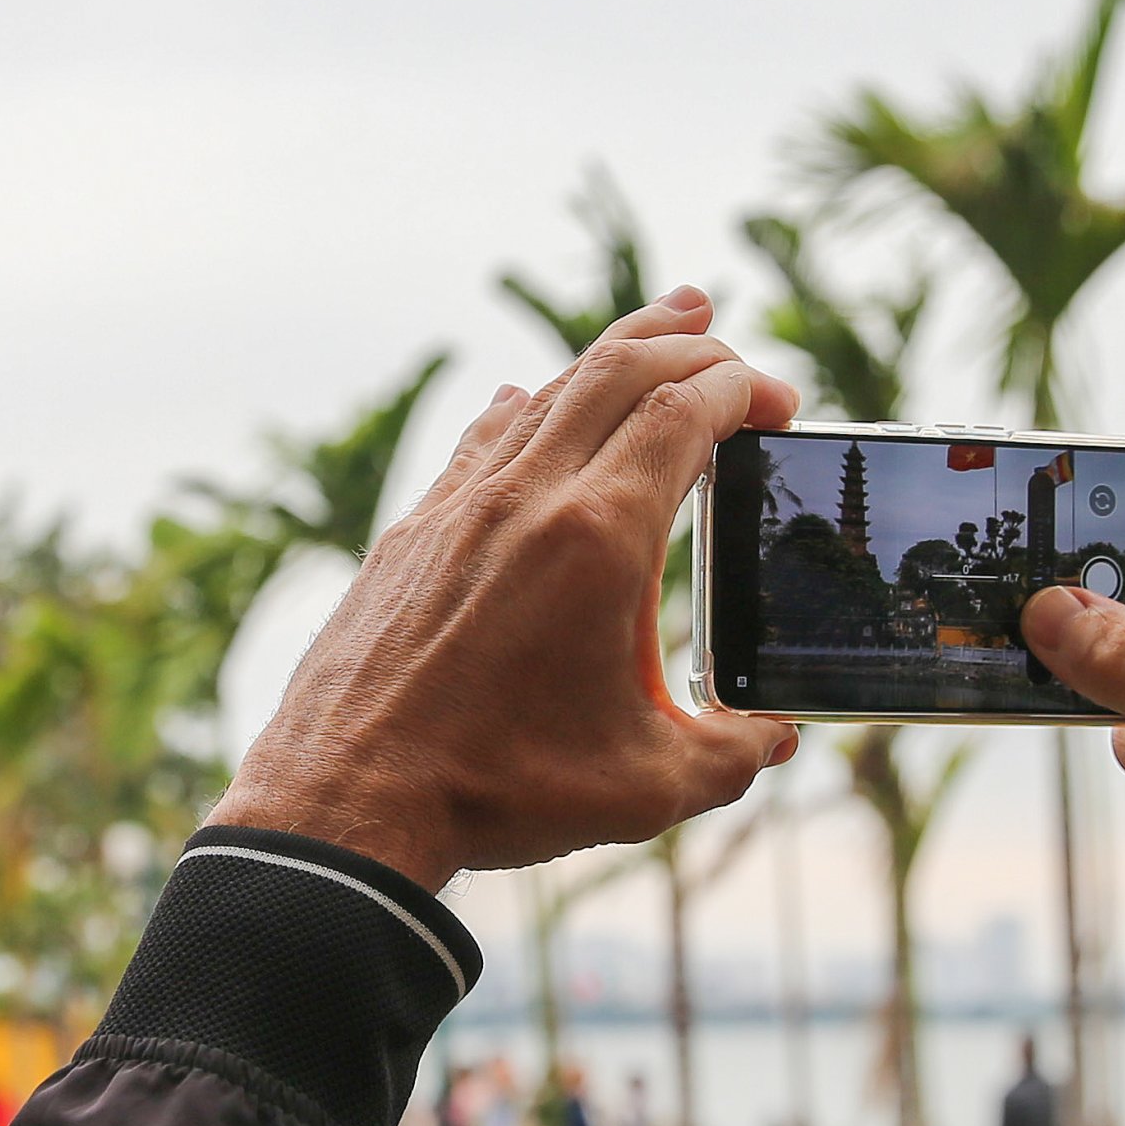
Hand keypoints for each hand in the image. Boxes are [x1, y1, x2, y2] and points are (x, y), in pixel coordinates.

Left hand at [215, 288, 802, 890]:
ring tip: (660, 327)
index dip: (740, 389)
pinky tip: (525, 399)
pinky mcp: (414, 530)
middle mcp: (528, 497)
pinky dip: (526, 407)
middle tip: (728, 347)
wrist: (348, 798)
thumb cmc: (497, 791)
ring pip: (548, 392)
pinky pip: (481, 439)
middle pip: (619, 371)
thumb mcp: (646, 788)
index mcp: (599, 537)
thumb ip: (731, 755)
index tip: (776, 403)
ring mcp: (462, 505)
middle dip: (687, 345)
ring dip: (612, 354)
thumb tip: (776, 740)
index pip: (683, 413)